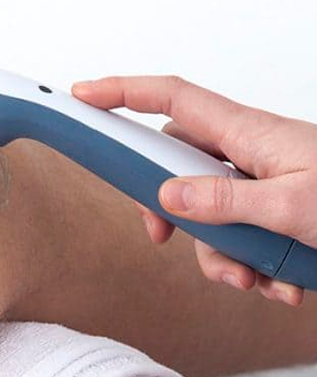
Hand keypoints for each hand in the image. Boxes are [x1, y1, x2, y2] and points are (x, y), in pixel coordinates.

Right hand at [73, 76, 316, 305]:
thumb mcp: (292, 206)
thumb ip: (224, 201)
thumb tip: (167, 196)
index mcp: (246, 135)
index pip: (170, 100)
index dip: (122, 93)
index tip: (84, 96)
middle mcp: (245, 155)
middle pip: (175, 167)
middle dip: (167, 209)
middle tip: (163, 238)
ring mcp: (256, 186)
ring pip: (204, 214)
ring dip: (218, 257)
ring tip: (254, 279)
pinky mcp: (267, 214)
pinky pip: (234, 239)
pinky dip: (249, 268)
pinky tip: (281, 284)